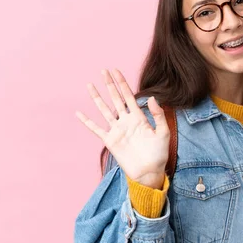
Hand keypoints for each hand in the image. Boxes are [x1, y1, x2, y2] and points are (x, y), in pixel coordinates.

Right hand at [75, 69, 169, 187]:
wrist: (150, 172)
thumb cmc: (159, 154)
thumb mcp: (163, 133)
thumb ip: (158, 115)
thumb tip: (152, 97)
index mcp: (139, 118)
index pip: (129, 96)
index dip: (122, 83)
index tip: (116, 71)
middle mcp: (126, 121)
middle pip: (115, 99)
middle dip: (109, 85)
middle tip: (103, 70)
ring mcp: (117, 130)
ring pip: (104, 110)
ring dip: (97, 98)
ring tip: (90, 85)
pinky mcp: (110, 141)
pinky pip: (96, 129)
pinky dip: (87, 122)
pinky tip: (79, 113)